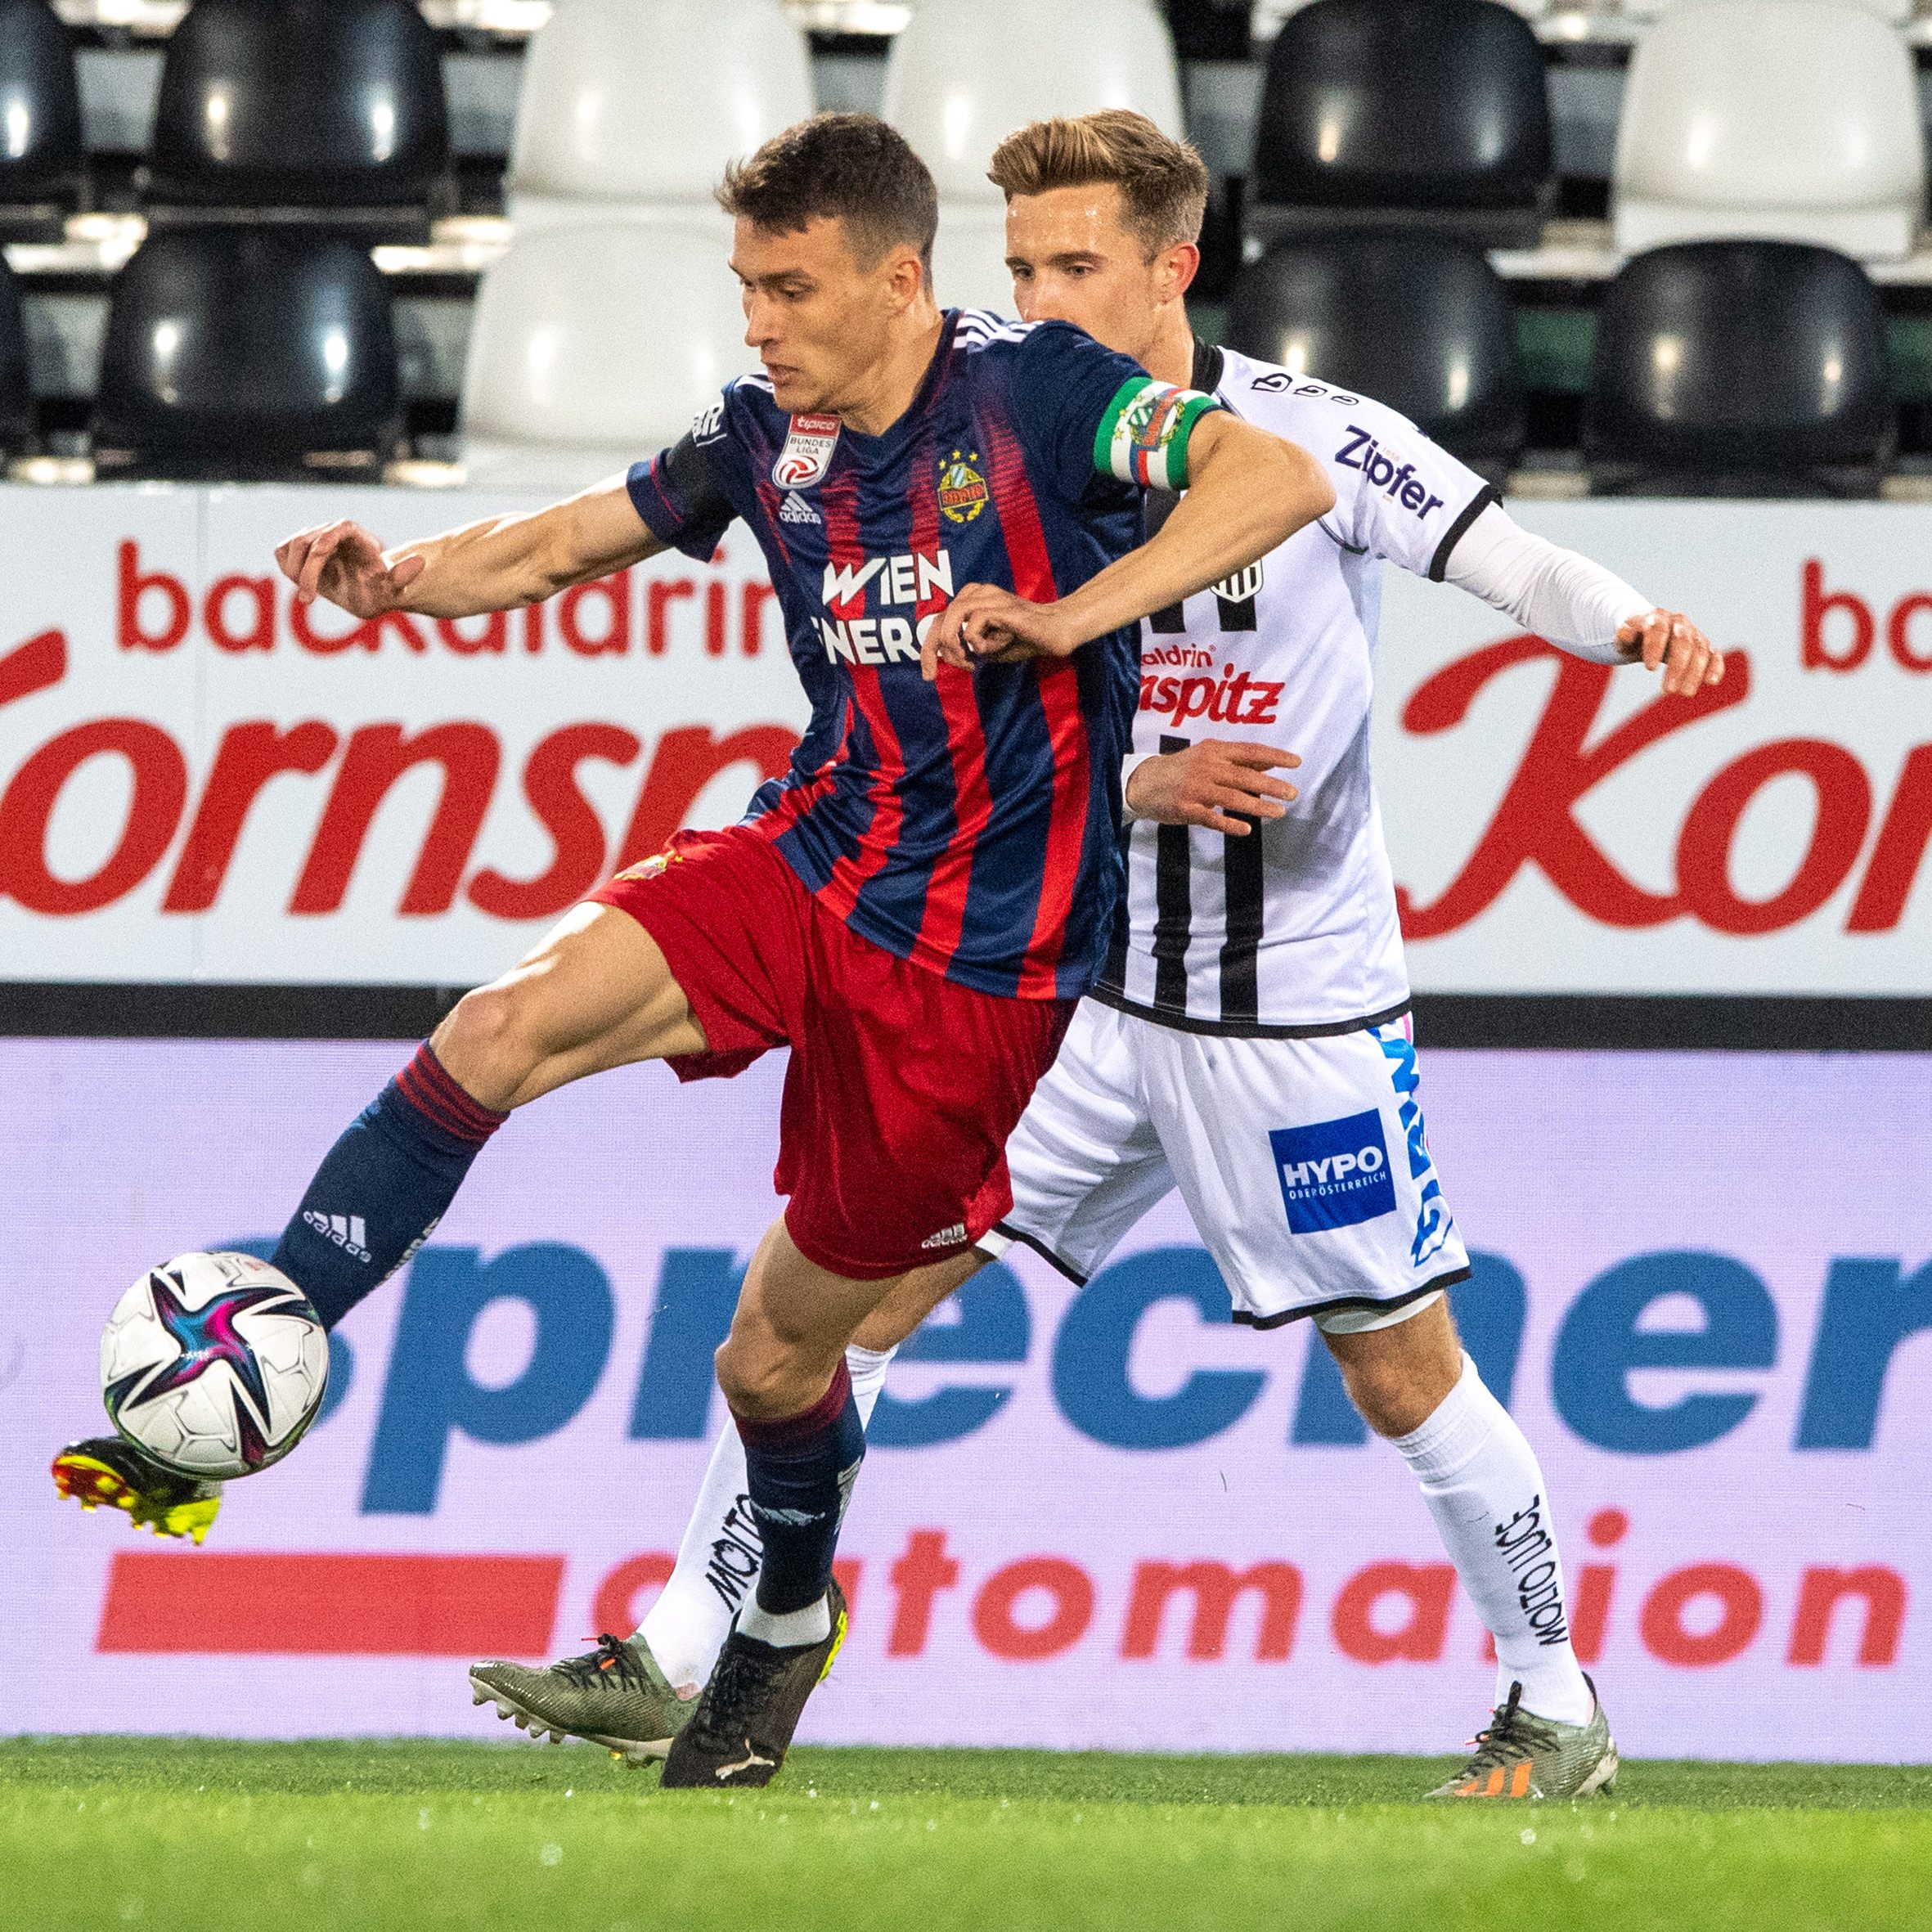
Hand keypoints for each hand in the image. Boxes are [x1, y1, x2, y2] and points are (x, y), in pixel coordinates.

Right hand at [275, 519, 426, 616]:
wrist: (367, 592)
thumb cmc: (380, 590)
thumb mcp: (393, 591)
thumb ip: (402, 578)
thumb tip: (419, 562)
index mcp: (358, 536)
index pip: (339, 528)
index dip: (325, 542)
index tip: (319, 560)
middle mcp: (333, 531)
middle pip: (309, 541)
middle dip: (305, 572)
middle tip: (308, 601)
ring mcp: (315, 537)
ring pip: (291, 545)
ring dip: (294, 571)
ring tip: (308, 596)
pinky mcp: (300, 548)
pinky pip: (282, 551)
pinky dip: (287, 567)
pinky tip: (303, 585)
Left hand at [921, 584, 1079, 679]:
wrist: (1055, 633)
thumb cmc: (1022, 639)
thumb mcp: (986, 647)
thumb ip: (965, 647)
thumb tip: (945, 655)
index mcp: (971, 599)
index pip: (938, 621)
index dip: (928, 650)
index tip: (928, 675)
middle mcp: (977, 592)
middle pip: (940, 619)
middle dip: (933, 651)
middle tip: (935, 674)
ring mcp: (989, 596)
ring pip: (953, 617)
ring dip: (956, 646)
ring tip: (970, 661)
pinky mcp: (1001, 606)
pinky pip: (975, 624)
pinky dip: (980, 643)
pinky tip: (999, 645)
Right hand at [1127, 740, 1300, 835]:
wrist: (1142, 782)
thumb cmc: (1181, 769)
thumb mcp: (1208, 757)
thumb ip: (1237, 761)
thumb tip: (1269, 763)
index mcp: (1214, 751)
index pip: (1250, 751)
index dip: (1274, 756)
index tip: (1296, 762)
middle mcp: (1207, 767)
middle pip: (1244, 776)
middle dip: (1271, 785)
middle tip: (1292, 793)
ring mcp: (1196, 788)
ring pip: (1231, 797)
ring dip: (1257, 806)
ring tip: (1278, 812)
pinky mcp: (1185, 809)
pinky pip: (1211, 818)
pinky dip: (1229, 824)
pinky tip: (1245, 829)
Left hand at [1616, 608, 1723, 695]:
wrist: (1650, 631)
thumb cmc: (1635, 638)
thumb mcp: (1624, 638)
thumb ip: (1624, 636)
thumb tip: (1626, 634)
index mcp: (1657, 617)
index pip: (1658, 629)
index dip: (1655, 647)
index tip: (1649, 669)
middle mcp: (1678, 622)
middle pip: (1682, 641)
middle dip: (1677, 666)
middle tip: (1668, 690)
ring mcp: (1693, 633)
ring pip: (1699, 650)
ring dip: (1695, 672)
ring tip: (1685, 693)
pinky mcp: (1703, 646)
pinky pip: (1713, 654)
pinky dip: (1715, 666)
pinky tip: (1712, 681)